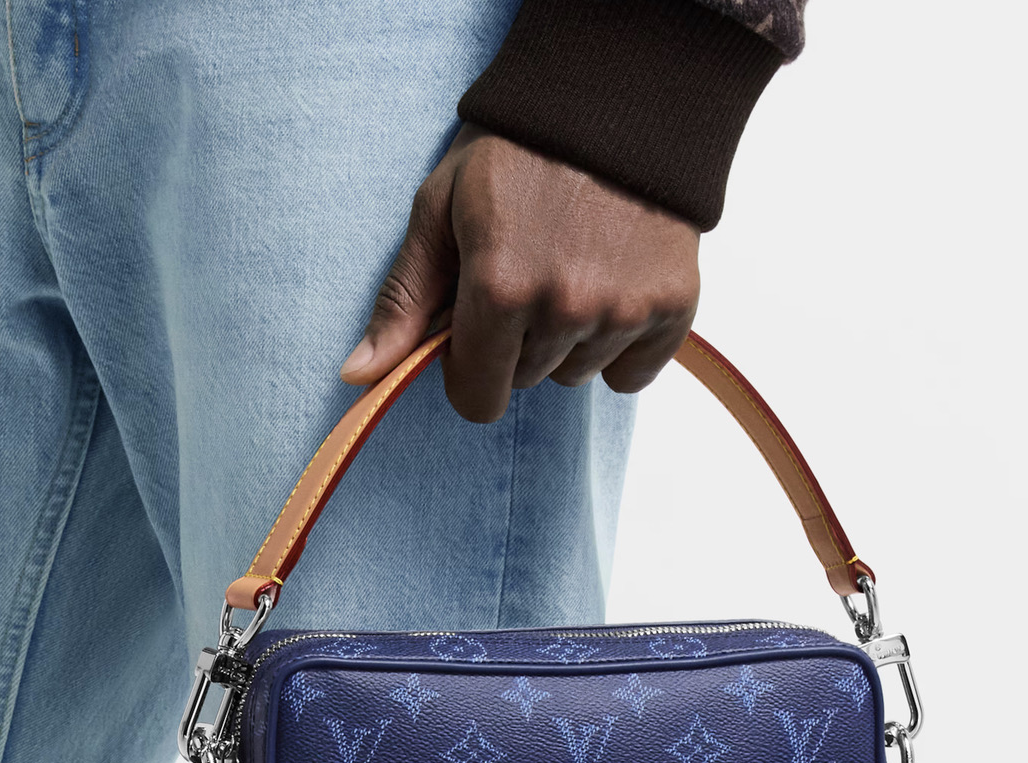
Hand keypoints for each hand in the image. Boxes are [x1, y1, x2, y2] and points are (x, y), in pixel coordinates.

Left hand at [340, 124, 700, 422]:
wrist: (618, 97)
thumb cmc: (516, 151)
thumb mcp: (441, 210)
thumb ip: (403, 300)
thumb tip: (358, 375)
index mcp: (500, 287)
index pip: (476, 398)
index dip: (468, 370)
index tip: (475, 330)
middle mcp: (565, 306)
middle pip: (526, 381)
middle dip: (517, 344)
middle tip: (529, 271)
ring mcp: (624, 309)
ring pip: (577, 374)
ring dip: (569, 340)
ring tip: (573, 267)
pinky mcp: (673, 307)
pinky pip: (632, 374)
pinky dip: (622, 345)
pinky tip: (613, 287)